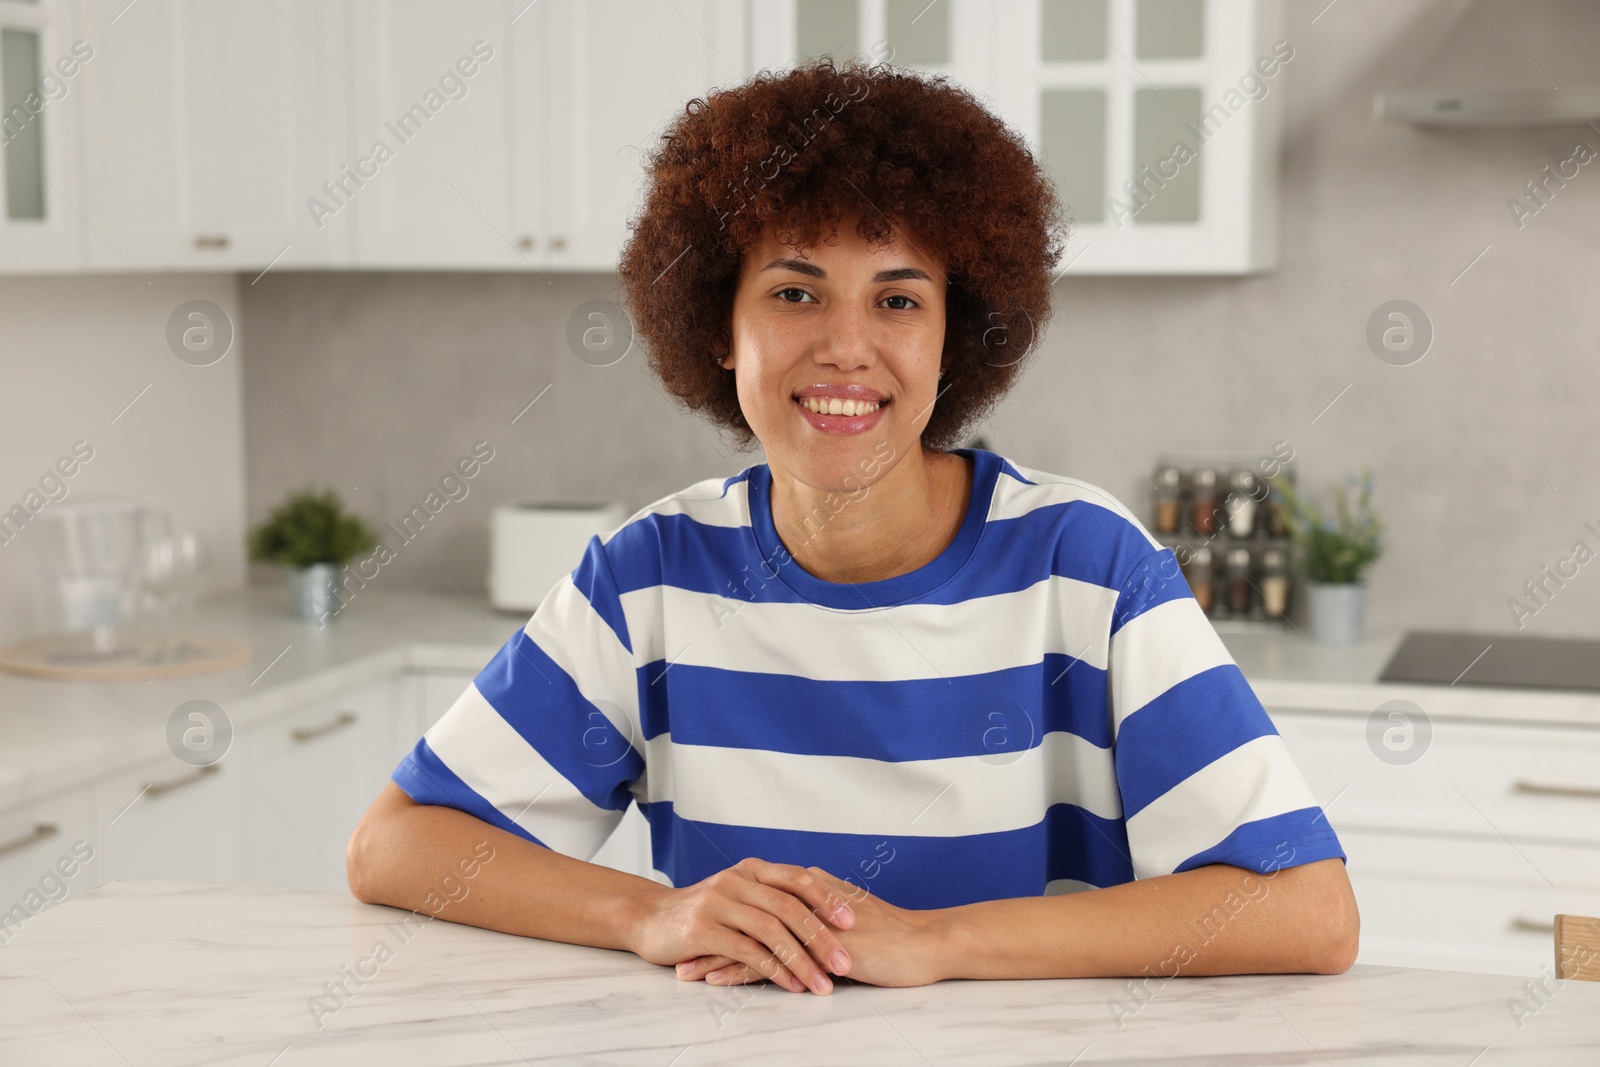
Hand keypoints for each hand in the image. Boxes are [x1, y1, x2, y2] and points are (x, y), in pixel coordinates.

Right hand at [627, 857, 857, 994]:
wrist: (650, 918)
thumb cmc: (703, 912)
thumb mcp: (739, 895)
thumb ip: (772, 898)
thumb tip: (822, 912)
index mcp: (752, 870)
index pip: (798, 878)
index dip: (828, 898)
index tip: (854, 921)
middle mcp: (737, 880)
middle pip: (789, 906)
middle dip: (821, 937)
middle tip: (845, 962)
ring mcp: (718, 903)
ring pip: (771, 931)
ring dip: (801, 960)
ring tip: (822, 983)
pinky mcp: (702, 929)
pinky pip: (746, 950)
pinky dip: (772, 969)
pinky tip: (790, 985)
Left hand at [674, 866, 946, 989]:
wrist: (924, 944)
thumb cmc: (895, 937)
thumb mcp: (851, 920)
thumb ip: (823, 917)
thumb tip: (803, 922)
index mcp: (811, 889)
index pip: (758, 904)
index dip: (728, 917)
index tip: (700, 930)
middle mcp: (803, 900)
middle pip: (744, 917)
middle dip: (711, 934)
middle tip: (679, 948)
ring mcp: (807, 922)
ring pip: (748, 937)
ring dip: (715, 955)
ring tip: (686, 970)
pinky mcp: (812, 947)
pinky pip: (767, 959)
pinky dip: (737, 970)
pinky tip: (715, 979)